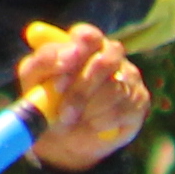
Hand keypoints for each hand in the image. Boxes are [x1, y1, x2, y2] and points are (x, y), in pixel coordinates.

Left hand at [19, 23, 149, 169]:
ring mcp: (128, 75)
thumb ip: (41, 61)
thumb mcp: (34, 81)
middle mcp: (110, 54)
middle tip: (63, 111)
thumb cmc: (48, 100)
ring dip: (87, 110)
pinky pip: (122, 109)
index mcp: (84, 44)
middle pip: (104, 62)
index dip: (78, 49)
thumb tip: (48, 42)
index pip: (88, 36)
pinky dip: (101, 120)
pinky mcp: (140, 99)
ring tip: (70, 120)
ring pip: (113, 89)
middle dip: (81, 90)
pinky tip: (91, 125)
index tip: (63, 65)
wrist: (65, 137)